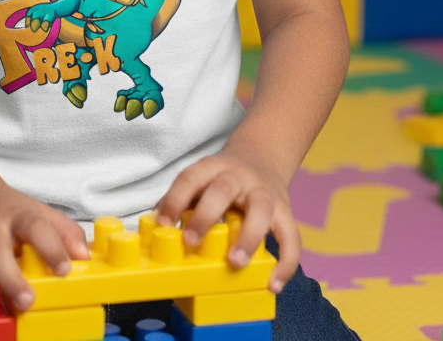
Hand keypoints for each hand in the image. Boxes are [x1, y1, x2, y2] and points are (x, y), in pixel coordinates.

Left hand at [153, 145, 299, 292]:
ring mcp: (264, 193)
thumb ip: (181, 200)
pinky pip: (291, 236)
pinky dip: (285, 262)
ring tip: (235, 263)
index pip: (190, 178)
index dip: (175, 200)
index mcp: (212, 168)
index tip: (162, 224)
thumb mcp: (200, 180)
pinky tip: (273, 283)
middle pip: (222, 189)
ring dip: (247, 237)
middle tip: (190, 241)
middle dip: (205, 216)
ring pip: (260, 209)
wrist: (261, 158)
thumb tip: (151, 227)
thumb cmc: (221, 179)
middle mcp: (238, 177)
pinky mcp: (285, 211)